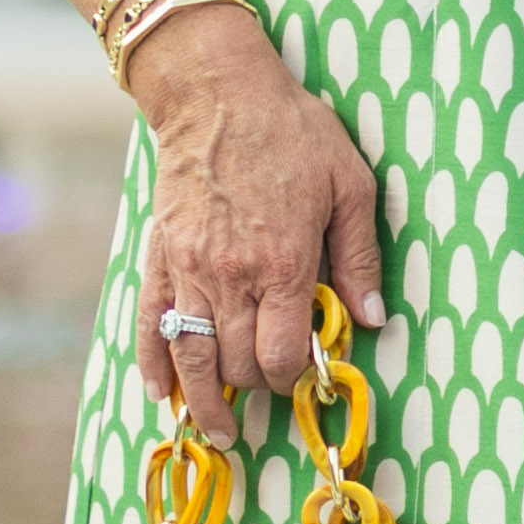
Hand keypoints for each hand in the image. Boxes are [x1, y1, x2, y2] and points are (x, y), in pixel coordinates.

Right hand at [136, 32, 388, 412]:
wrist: (216, 94)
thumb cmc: (294, 134)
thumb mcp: (350, 186)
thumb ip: (359, 258)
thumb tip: (372, 319)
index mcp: (283, 262)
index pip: (283, 352)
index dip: (295, 376)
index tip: (306, 375)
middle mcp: (230, 274)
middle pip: (237, 362)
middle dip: (256, 388)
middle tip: (270, 398)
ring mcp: (187, 267)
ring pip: (191, 355)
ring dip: (202, 400)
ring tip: (216, 429)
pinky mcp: (158, 255)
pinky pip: (150, 322)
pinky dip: (153, 362)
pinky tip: (160, 392)